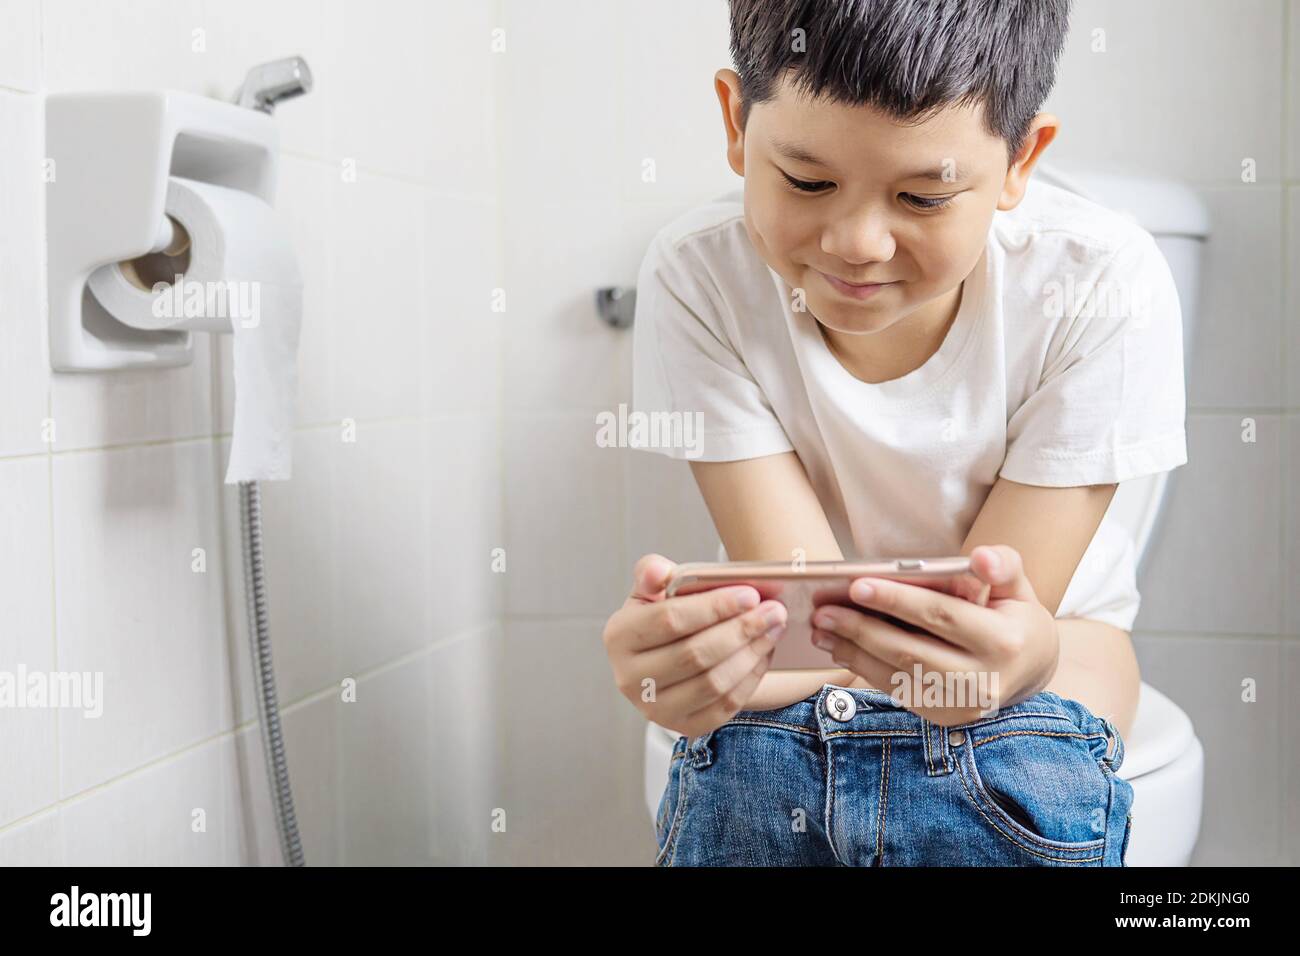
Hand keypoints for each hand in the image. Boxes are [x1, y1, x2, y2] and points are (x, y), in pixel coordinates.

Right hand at [602, 554, 788, 737]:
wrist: (668, 656)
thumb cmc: (663, 617)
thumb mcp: (652, 590)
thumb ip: (653, 573)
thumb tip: (659, 571)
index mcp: (618, 637)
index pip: (670, 620)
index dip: (714, 607)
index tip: (750, 594)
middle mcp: (630, 679)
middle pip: (695, 654)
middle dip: (741, 630)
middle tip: (774, 611)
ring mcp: (656, 709)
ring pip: (713, 683)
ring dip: (751, 654)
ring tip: (774, 628)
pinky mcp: (684, 726)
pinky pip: (725, 705)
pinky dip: (751, 678)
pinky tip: (764, 652)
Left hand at [809, 545, 1059, 726]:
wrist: (1029, 668)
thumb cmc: (1014, 615)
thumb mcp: (1017, 585)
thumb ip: (1003, 564)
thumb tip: (981, 557)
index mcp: (1005, 641)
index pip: (941, 616)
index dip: (897, 601)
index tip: (856, 585)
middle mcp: (985, 680)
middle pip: (910, 650)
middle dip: (861, 629)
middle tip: (823, 610)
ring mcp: (963, 706)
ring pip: (897, 675)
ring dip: (853, 651)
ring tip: (822, 628)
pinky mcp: (944, 718)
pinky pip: (896, 690)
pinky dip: (864, 669)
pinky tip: (840, 648)